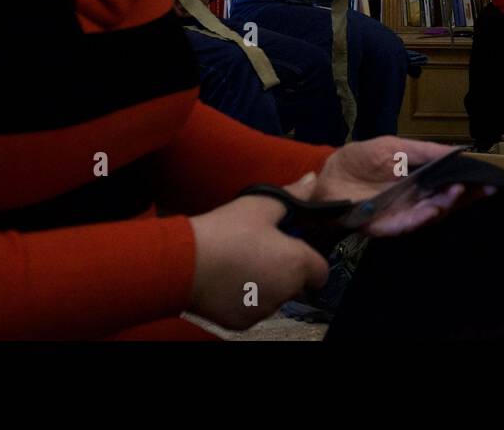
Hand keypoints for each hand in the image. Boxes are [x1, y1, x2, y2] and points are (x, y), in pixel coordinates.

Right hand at [188, 173, 329, 330]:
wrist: (184, 263)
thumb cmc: (223, 233)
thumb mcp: (260, 205)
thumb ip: (292, 194)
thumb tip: (312, 181)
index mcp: (296, 263)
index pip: (320, 269)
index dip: (308, 257)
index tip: (290, 246)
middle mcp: (285, 291)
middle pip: (296, 282)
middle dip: (284, 268)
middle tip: (261, 249)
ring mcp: (263, 309)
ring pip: (274, 296)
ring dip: (265, 283)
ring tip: (241, 261)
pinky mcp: (242, 321)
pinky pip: (253, 308)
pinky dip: (245, 296)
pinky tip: (229, 278)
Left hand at [311, 138, 491, 235]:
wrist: (326, 177)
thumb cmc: (359, 160)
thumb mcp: (394, 147)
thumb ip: (425, 151)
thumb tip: (459, 150)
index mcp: (420, 181)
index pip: (451, 184)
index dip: (471, 183)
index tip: (490, 179)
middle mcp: (415, 201)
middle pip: (447, 202)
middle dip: (468, 197)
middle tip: (486, 189)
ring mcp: (401, 215)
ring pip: (431, 215)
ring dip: (447, 205)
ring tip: (461, 192)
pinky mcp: (384, 226)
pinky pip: (406, 225)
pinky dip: (421, 218)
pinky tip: (434, 209)